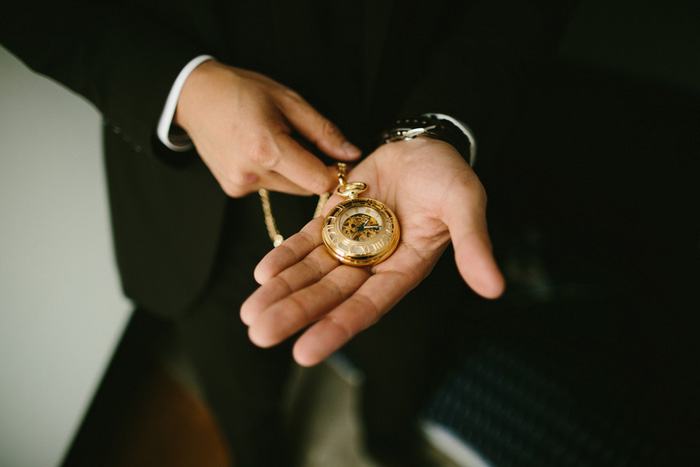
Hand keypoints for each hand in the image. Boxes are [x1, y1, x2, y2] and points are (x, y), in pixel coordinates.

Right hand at [174, 60, 360, 196]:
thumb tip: (351, 154)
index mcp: (267, 148)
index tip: (337, 159)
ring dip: (292, 171)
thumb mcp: (289, 101)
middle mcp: (252, 173)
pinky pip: (269, 186)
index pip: (318, 181)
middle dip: (312, 169)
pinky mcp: (234, 190)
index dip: (334, 172)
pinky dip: (273, 172)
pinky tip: (259, 151)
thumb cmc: (241, 91)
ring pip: (288, 188)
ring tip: (275, 142)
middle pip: (305, 187)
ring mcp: (241, 184)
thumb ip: (323, 132)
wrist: (194, 97)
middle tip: (302, 141)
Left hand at [240, 138, 504, 365]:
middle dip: (295, 314)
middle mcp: (374, 264)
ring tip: (249, 313)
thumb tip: (495, 289)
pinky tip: (261, 273)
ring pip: (312, 272)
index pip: (367, 306)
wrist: (424, 142)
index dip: (336, 328)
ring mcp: (351, 242)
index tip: (304, 352)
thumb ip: (474, 244)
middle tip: (260, 334)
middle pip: (329, 295)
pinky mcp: (334, 218)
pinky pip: (307, 241)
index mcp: (404, 269)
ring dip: (281, 291)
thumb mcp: (465, 204)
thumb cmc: (449, 175)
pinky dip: (285, 256)